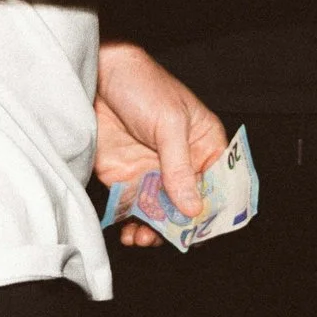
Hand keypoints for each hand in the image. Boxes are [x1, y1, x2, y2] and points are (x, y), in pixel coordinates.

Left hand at [93, 40, 225, 247]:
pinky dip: (133, 226)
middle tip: (168, 239)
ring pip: (163, 216)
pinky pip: (135, 212)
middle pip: (189, 208)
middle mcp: (182, 165)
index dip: (215, 211)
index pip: (219, 186)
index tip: (202, 231)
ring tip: (143, 237)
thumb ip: (180, 167)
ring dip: (155, 232)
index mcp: (204, 146)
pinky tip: (129, 232)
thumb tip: (193, 209)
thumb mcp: (169, 123)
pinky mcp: (127, 180)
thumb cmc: (142, 85)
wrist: (97, 77)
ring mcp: (154, 174)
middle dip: (180, 228)